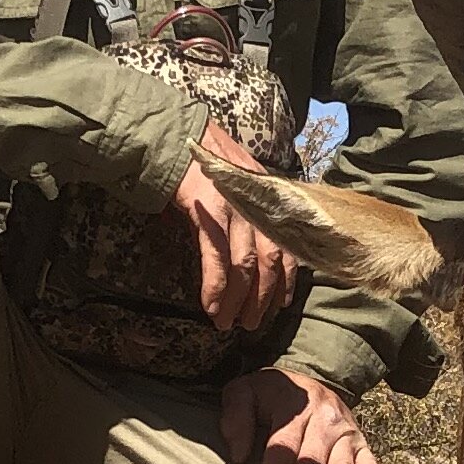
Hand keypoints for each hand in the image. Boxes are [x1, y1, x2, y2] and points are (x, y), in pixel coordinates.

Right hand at [170, 121, 299, 333]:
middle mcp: (257, 207)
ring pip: (246, 265)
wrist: (176, 138)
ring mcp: (234, 210)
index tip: (280, 305)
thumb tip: (250, 251)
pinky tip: (211, 306)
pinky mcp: (208, 213)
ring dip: (239, 299)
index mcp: (268, 202)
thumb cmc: (204, 165)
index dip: (286, 281)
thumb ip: (249, 214)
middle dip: (262, 299)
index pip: (287, 247)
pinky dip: (215, 286)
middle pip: (270, 262)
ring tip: (229, 323)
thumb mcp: (238, 186)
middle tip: (251, 324)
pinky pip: (216, 258)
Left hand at [220, 366, 385, 463]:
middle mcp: (326, 418)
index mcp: (296, 405)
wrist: (308, 385)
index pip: (282, 446)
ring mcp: (347, 433)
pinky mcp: (362, 446)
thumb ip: (236, 418)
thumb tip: (239, 456)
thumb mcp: (244, 392)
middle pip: (312, 462)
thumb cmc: (270, 397)